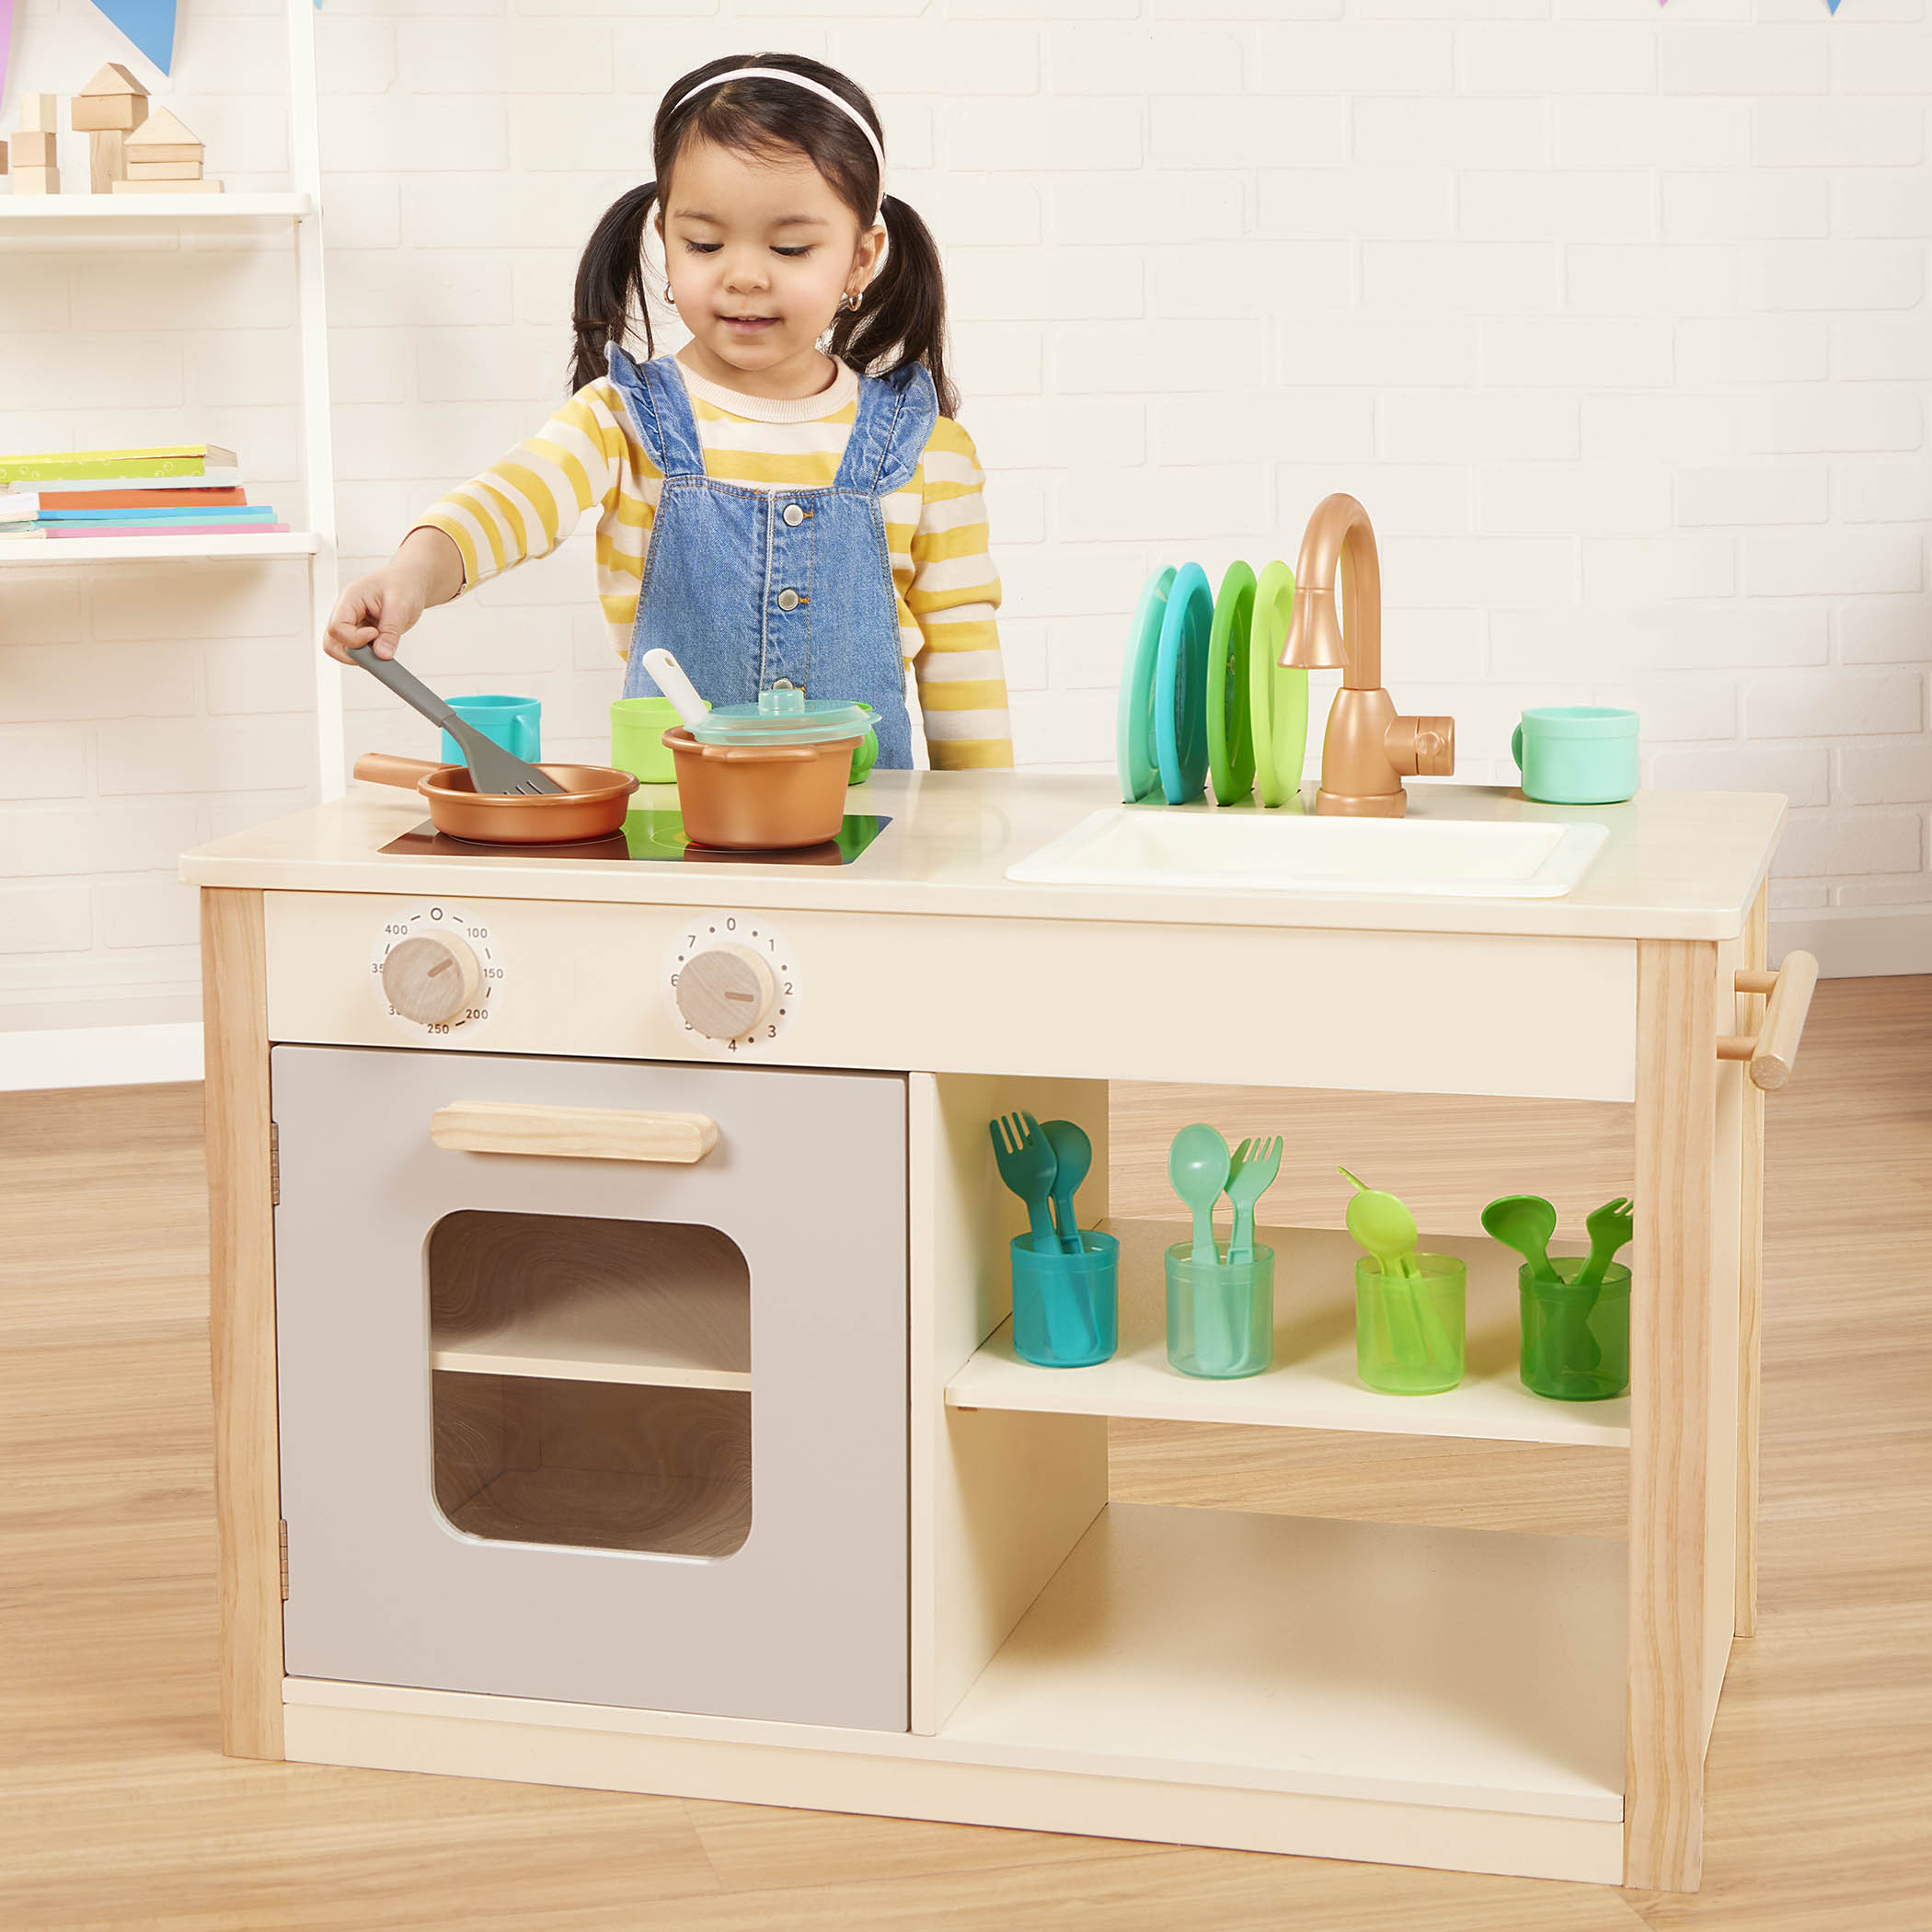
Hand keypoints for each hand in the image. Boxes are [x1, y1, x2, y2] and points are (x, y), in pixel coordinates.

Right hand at [323, 527, 463, 663]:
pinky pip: (358, 650)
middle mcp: (347, 612)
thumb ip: (390, 631)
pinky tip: (385, 647)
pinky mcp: (362, 632)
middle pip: (332, 643)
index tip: (376, 634)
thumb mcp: (400, 605)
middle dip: (353, 654)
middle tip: (377, 650)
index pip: (336, 628)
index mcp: (350, 599)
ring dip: (362, 656)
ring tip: (383, 647)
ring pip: (342, 649)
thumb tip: (383, 654)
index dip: (355, 639)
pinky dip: (370, 655)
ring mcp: (353, 624)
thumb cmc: (404, 584)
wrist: (410, 581)